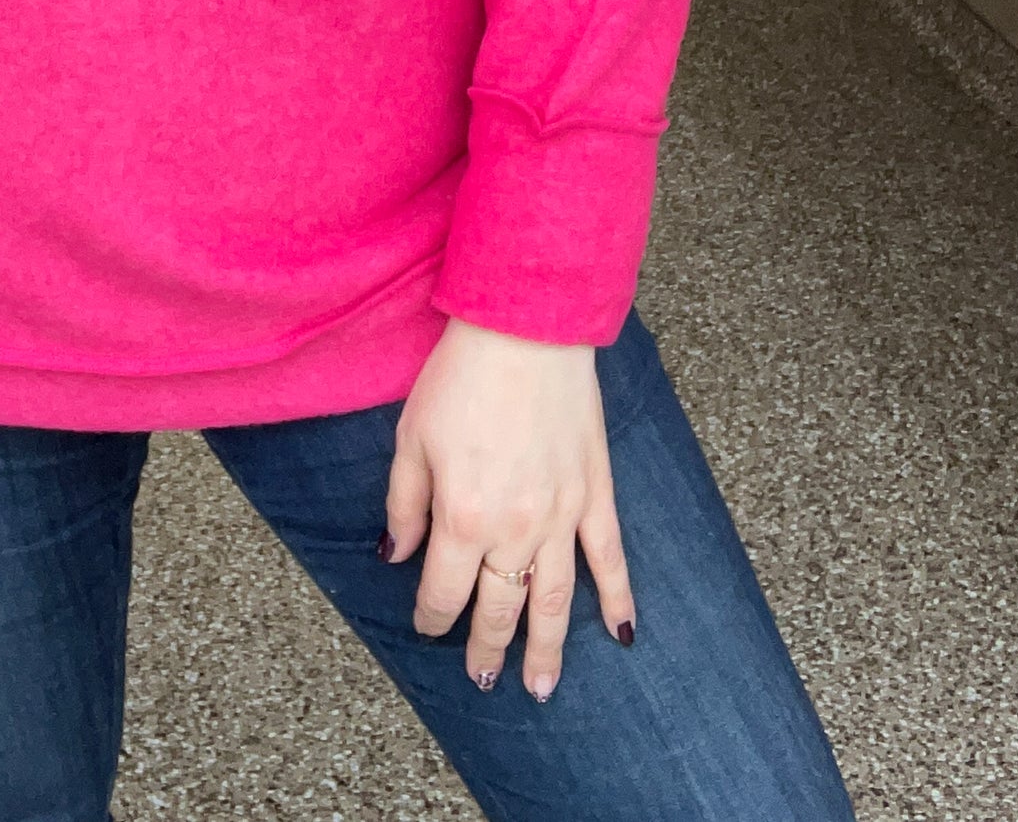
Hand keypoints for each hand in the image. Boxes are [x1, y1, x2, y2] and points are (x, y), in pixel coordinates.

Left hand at [383, 316, 633, 699]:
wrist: (525, 329)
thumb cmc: (460, 377)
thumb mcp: (411, 439)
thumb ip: (404, 506)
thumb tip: (394, 556)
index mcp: (463, 518)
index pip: (445, 591)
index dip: (432, 614)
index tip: (426, 625)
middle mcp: (515, 530)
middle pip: (500, 607)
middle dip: (487, 647)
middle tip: (482, 680)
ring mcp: (562, 515)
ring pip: (555, 601)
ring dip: (549, 649)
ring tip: (542, 688)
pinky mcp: (596, 493)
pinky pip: (610, 558)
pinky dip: (618, 600)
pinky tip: (623, 635)